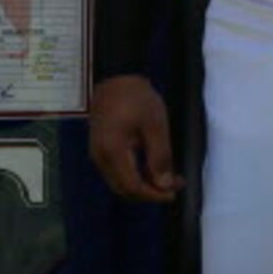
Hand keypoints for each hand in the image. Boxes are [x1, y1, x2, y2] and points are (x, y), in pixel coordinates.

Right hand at [87, 75, 179, 200]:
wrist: (113, 77)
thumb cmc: (135, 98)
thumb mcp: (155, 125)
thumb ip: (160, 157)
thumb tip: (164, 186)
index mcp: (112, 151)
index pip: (132, 187)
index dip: (154, 195)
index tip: (175, 192)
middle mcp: (100, 158)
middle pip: (124, 190)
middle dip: (150, 193)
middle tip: (174, 184)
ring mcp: (97, 154)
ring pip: (120, 183)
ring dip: (143, 186)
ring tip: (166, 177)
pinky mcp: (100, 149)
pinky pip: (117, 172)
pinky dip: (134, 176)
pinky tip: (150, 167)